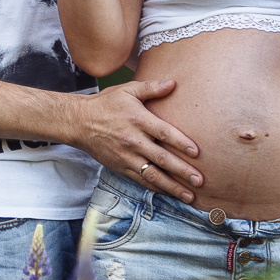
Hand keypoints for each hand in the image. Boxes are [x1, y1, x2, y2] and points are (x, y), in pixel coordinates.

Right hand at [62, 79, 204, 203]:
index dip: (181, 143)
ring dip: (172, 187)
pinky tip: (170, 194)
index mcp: (138, 120)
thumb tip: (173, 83)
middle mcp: (133, 141)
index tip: (196, 152)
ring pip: (153, 175)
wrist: (78, 122)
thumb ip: (151, 87)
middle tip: (200, 180)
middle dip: (182, 171)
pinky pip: (141, 180)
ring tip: (190, 196)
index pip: (163, 133)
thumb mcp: (127, 90)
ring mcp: (127, 157)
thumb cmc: (105, 104)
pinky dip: (157, 188)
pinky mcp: (121, 167)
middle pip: (162, 158)